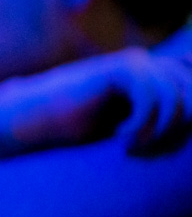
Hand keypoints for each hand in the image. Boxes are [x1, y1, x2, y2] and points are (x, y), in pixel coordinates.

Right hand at [0, 47, 191, 151]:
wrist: (40, 118)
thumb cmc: (83, 127)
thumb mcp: (135, 127)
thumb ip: (166, 120)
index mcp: (156, 74)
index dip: (189, 121)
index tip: (159, 145)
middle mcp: (151, 63)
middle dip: (178, 132)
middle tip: (150, 153)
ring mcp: (136, 63)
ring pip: (176, 100)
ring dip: (160, 132)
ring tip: (135, 148)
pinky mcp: (120, 69)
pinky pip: (152, 100)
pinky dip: (142, 126)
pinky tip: (122, 137)